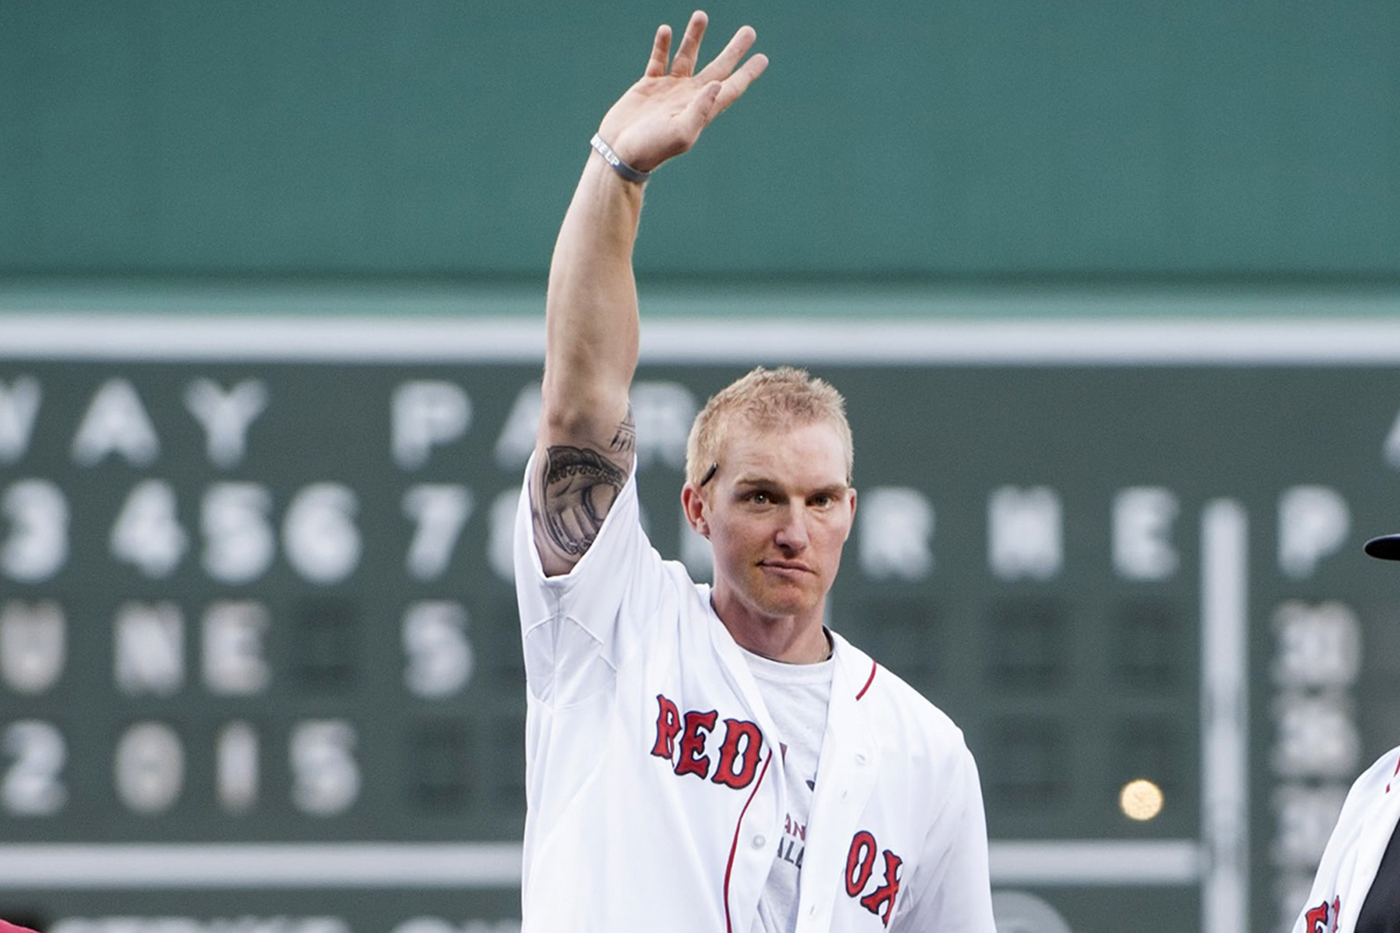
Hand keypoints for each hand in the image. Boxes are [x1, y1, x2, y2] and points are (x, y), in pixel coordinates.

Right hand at [597, 11, 767, 172]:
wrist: (620, 153)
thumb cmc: (652, 148)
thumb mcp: (681, 132)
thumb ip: (700, 109)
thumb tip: (717, 84)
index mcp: (702, 110)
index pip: (731, 88)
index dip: (747, 73)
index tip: (762, 58)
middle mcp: (690, 97)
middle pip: (718, 68)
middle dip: (734, 50)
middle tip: (749, 31)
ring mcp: (670, 89)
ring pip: (687, 56)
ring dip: (695, 36)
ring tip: (701, 15)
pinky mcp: (648, 85)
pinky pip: (659, 59)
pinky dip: (662, 45)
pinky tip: (666, 30)